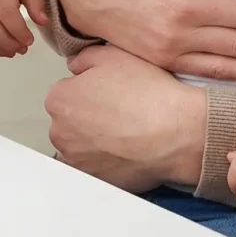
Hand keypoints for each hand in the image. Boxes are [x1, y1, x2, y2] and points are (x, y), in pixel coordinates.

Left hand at [45, 45, 205, 191]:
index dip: (88, 87)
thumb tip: (76, 68)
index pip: (65, 90)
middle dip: (87, 114)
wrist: (176, 131)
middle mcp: (60, 133)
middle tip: (117, 108)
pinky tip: (126, 148)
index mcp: (59, 99)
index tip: (107, 90)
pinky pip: (95, 167)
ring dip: (95, 138)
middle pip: (69, 119)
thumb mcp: (111, 54)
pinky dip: (106, 159)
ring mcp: (77, 161)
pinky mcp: (96, 181)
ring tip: (125, 129)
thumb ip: (82, 58)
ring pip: (80, 144)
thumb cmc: (146, 93)